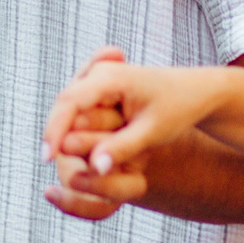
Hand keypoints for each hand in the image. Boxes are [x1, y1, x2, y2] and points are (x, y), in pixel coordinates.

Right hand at [42, 49, 227, 187]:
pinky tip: (69, 144)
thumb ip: (122, 148)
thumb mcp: (153, 131)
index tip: (47, 157)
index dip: (54, 130)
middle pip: (64, 104)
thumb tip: (95, 169)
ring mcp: (99, 79)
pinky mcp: (102, 90)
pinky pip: (80, 107)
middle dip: (54, 132)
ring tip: (55, 155)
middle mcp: (100, 73)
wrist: (196, 91)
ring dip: (64, 129)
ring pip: (70, 107)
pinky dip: (74, 124)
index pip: (69, 102)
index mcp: (111, 77)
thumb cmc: (179, 108)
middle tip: (47, 160)